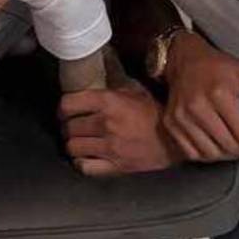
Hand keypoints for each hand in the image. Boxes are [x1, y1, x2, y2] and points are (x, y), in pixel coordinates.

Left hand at [58, 80, 184, 175]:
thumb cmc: (155, 112)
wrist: (175, 139)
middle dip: (68, 127)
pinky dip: (81, 163)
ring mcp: (110, 147)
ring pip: (73, 148)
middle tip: (72, 126)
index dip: (63, 107)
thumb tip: (94, 71)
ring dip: (73, 144)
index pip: (68, 103)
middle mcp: (106, 124)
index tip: (66, 110)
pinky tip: (86, 157)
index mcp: (109, 102)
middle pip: (69, 127)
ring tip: (79, 141)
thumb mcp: (134, 90)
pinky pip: (85, 167)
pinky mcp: (116, 167)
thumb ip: (112, 83)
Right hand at [163, 32, 238, 161]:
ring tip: (235, 147)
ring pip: (210, 153)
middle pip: (228, 146)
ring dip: (227, 156)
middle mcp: (198, 107)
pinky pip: (192, 153)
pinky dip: (207, 155)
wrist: (183, 59)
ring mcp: (181, 117)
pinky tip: (216, 146)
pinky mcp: (170, 123)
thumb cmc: (217, 66)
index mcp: (220, 94)